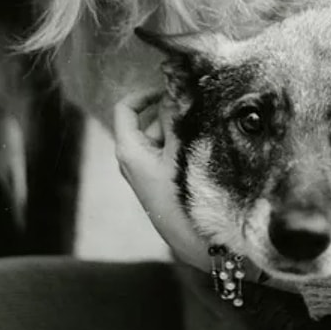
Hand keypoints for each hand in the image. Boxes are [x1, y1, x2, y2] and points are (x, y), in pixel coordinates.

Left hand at [113, 90, 210, 271]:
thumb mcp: (178, 150)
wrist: (192, 240)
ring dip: (181, 130)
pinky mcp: (158, 181)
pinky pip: (167, 153)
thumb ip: (175, 118)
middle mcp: (131, 159)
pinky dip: (181, 146)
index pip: (126, 107)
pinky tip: (202, 151)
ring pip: (161, 137)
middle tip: (199, 110)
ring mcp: (144, 172)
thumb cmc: (181, 195)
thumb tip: (173, 88)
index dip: (145, 94)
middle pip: (149, 121)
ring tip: (204, 134)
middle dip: (172, 114)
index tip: (170, 91)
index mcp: (128, 150)